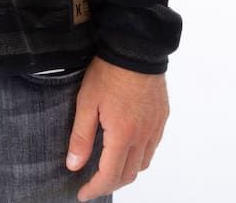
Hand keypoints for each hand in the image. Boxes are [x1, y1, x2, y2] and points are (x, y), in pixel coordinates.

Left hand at [65, 56, 168, 200]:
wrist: (136, 47)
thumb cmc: (108, 72)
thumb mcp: (87, 102)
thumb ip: (81, 136)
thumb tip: (74, 166)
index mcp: (123, 135)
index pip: (109, 175)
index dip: (95, 188)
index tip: (83, 195)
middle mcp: (143, 136)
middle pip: (128, 174)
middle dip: (109, 184)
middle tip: (93, 184)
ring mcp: (155, 127)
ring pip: (143, 163)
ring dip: (126, 172)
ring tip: (109, 169)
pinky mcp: (161, 117)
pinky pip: (152, 147)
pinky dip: (139, 157)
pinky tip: (128, 148)